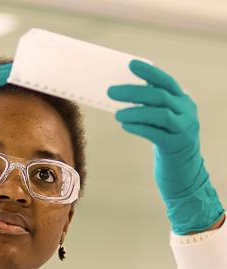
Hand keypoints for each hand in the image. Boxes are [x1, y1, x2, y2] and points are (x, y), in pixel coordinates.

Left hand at [107, 60, 223, 233]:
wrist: (183, 174)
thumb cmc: (166, 144)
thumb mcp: (162, 123)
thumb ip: (150, 109)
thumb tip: (120, 97)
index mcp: (183, 102)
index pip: (166, 81)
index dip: (149, 73)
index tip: (130, 65)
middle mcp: (187, 112)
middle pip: (159, 96)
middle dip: (133, 92)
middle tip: (111, 92)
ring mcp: (184, 129)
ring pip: (160, 114)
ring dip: (135, 111)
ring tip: (117, 114)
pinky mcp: (176, 146)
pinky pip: (156, 133)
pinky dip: (139, 127)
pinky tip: (126, 126)